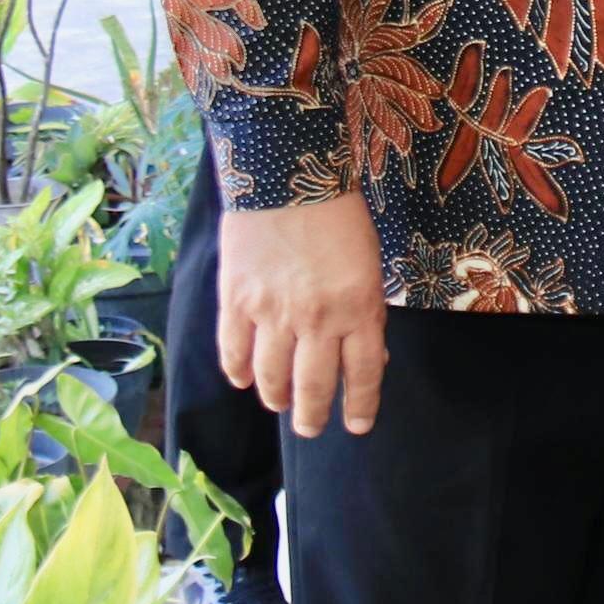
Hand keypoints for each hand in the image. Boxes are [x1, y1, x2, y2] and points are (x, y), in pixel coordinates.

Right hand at [219, 192, 392, 438]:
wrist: (287, 174)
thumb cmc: (338, 215)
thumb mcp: (370, 264)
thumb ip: (366, 311)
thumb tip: (368, 355)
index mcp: (359, 308)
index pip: (363, 374)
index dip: (361, 406)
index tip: (359, 426)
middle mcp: (317, 319)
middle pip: (314, 387)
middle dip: (314, 417)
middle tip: (312, 429)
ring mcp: (272, 313)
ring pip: (271, 378)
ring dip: (277, 398)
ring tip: (281, 405)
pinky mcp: (236, 301)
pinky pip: (234, 352)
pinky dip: (238, 372)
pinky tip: (244, 379)